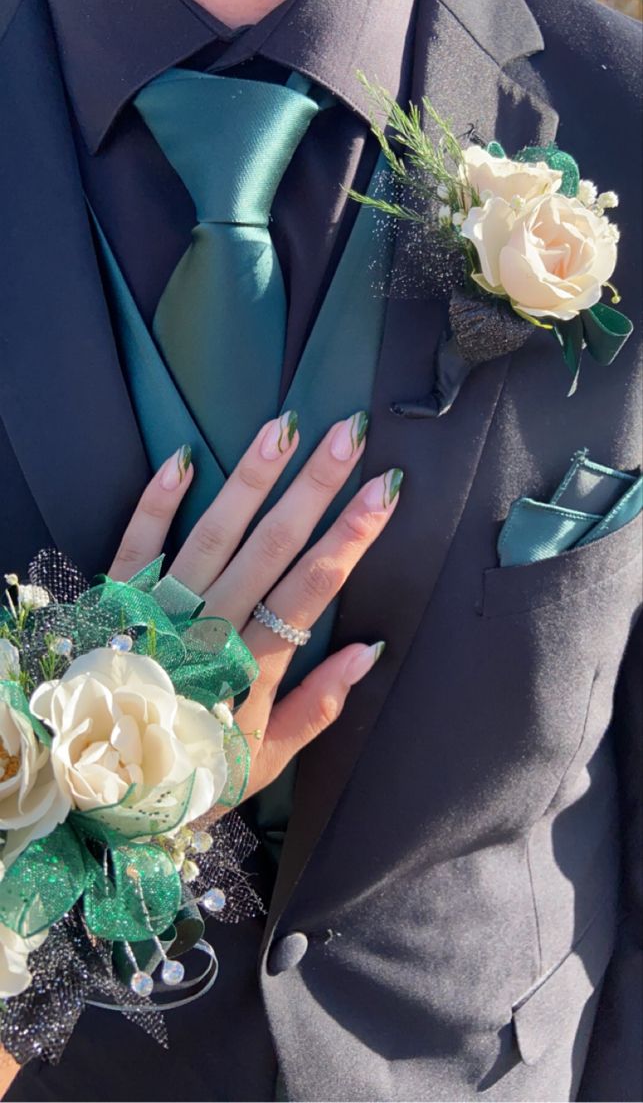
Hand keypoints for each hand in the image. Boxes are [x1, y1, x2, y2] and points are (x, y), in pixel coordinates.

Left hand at [109, 411, 401, 803]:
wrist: (103, 788)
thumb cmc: (196, 769)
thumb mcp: (265, 757)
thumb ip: (320, 705)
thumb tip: (370, 649)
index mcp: (252, 667)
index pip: (312, 588)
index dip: (351, 536)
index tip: (385, 489)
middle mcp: (209, 629)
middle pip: (271, 547)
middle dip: (314, 487)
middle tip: (348, 433)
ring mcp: (160, 609)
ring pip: (213, 534)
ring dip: (250, 478)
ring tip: (283, 426)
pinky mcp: (117, 599)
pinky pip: (137, 543)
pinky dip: (157, 501)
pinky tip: (182, 456)